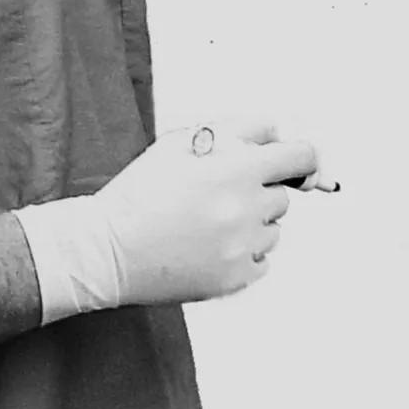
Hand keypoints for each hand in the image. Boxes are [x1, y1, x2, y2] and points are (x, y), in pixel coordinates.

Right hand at [92, 121, 315, 305]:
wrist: (106, 251)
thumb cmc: (139, 194)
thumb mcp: (178, 143)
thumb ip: (233, 129)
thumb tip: (274, 134)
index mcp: (234, 171)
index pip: (301, 156)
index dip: (299, 156)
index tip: (293, 162)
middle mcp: (246, 211)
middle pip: (282, 195)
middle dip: (257, 189)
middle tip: (216, 194)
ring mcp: (243, 249)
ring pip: (273, 230)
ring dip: (251, 223)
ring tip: (206, 223)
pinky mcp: (236, 279)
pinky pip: (261, 260)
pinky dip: (243, 253)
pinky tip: (207, 247)